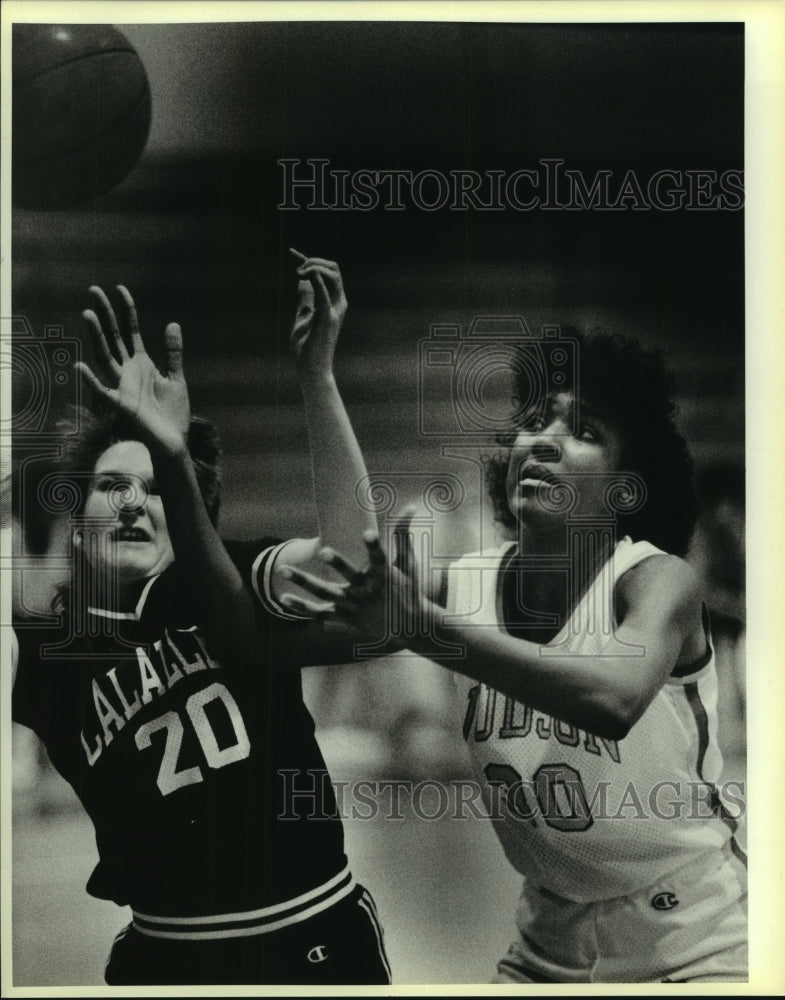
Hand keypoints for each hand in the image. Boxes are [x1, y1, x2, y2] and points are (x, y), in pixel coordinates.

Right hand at [75, 285, 190, 456]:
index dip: (126, 310)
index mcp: (142, 364)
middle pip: (113, 338)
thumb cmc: (172, 413)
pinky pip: (103, 392)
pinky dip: (91, 380)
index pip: (130, 331)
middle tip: (93, 290)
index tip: (119, 289)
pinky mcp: (122, 405)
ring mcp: (123, 387)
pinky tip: (80, 366)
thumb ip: (173, 352)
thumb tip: (172, 323)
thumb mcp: (176, 378)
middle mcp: (128, 372)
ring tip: (87, 314)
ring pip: (105, 357)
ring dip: (96, 336)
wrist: (173, 441)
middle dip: (105, 315)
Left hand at [279, 507, 423, 643]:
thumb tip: (411, 507)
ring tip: (281, 568)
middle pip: (349, 575)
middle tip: (323, 550)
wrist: (410, 627)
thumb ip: (403, 534)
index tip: (367, 531)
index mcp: (385, 575)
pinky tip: (283, 597)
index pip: (380, 557)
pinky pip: (321, 613)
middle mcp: (368, 590)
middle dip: (337, 563)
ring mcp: (355, 605)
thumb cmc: (410, 588)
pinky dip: (303, 607)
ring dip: (303, 581)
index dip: (374, 545)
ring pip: (326, 592)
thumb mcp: (408, 562)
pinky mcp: (347, 617)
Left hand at [288, 249, 346, 375]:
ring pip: (333, 276)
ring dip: (315, 267)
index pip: (328, 272)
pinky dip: (317, 281)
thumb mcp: (303, 317)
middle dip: (315, 261)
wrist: (311, 368)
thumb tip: (301, 282)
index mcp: (333, 302)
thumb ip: (305, 300)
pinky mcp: (328, 319)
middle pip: (334, 269)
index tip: (292, 253)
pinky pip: (325, 294)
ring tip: (299, 272)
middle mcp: (338, 303)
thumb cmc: (307, 347)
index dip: (311, 259)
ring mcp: (335, 310)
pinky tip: (305, 275)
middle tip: (297, 268)